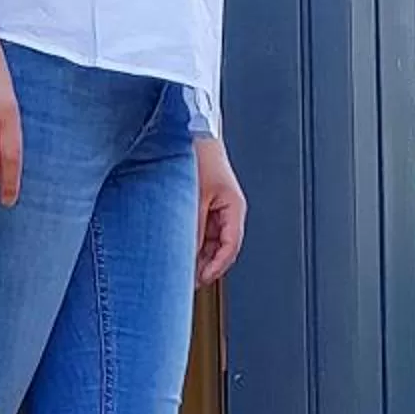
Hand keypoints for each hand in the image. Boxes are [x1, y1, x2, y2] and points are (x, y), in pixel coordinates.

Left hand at [196, 134, 245, 285]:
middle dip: (207, 264)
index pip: (231, 246)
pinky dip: (193, 241)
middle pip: (222, 247)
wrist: (190, 134)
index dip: (217, 266)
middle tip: (188, 279)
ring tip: (182, 266)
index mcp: (235, 207)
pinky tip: (180, 247)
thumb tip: (188, 254)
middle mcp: (229, 209)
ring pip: (211, 240)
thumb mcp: (195, 198)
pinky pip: (202, 229)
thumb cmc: (199, 157)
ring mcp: (217, 207)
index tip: (201, 278)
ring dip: (199, 254)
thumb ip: (193, 228)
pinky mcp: (205, 203)